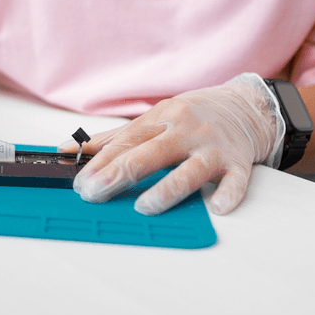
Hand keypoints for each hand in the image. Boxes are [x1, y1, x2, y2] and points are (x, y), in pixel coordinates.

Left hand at [59, 73, 284, 214]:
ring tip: (144, 207)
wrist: (246, 107)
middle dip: (118, 174)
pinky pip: (235, 181)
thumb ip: (110, 138)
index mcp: (161, 118)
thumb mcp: (152, 119)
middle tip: (94, 194)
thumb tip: (68, 149)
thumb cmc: (192, 116)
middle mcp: (185, 131)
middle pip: (149, 153)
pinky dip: (227, 194)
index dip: (100, 163)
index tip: (81, 182)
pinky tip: (216, 207)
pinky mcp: (238, 163)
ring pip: (188, 170)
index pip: (125, 141)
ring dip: (165, 189)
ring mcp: (212, 148)